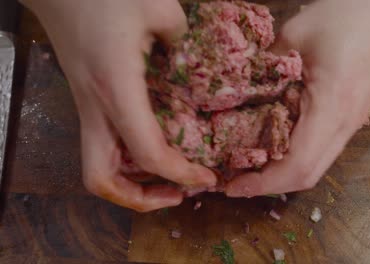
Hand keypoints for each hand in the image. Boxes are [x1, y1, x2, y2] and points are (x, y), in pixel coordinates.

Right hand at [22, 0, 216, 211]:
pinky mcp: (89, 101)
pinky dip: (127, 161)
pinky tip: (153, 147)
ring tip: (167, 180)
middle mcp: (97, 108)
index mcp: (116, 89)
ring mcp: (88, 108)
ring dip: (131, 185)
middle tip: (177, 194)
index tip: (207, 178)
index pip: (147, 153)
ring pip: (97, 168)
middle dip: (140, 199)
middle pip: (101, 181)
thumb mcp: (157, 7)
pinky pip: (103, 146)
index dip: (179, 174)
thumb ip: (185, 36)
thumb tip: (195, 59)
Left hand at [226, 0, 369, 196]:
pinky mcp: (349, 116)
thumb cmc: (348, 15)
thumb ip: (263, 66)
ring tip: (247, 166)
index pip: (297, 164)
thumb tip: (237, 89)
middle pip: (308, 175)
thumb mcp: (294, 35)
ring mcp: (351, 123)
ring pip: (315, 165)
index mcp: (332, 107)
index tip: (232, 185)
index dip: (263, 182)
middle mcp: (344, 125)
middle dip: (269, 185)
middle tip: (234, 180)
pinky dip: (293, 156)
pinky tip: (271, 144)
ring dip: (280, 172)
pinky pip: (320, 148)